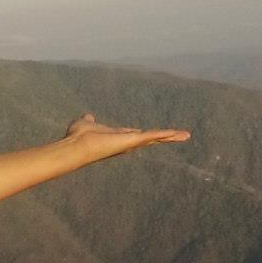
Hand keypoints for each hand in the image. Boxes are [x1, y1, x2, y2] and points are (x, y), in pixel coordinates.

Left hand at [63, 112, 188, 163]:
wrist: (75, 146)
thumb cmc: (77, 137)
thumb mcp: (85, 123)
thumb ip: (88, 120)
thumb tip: (88, 117)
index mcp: (118, 137)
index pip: (136, 135)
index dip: (146, 135)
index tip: (155, 134)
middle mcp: (127, 142)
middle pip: (151, 138)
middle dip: (165, 137)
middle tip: (181, 136)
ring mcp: (131, 142)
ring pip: (155, 137)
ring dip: (171, 136)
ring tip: (186, 135)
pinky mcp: (134, 140)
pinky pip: (154, 135)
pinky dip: (167, 133)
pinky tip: (179, 133)